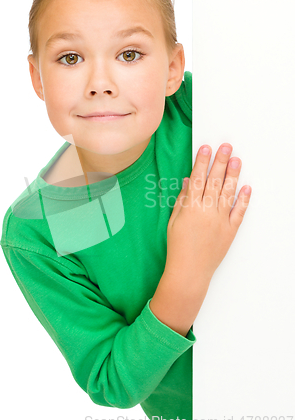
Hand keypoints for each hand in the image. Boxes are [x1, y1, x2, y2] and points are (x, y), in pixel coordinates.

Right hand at [166, 143, 251, 282]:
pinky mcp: (230, 231)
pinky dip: (243, 200)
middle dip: (220, 162)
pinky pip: (238, 212)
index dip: (202, 162)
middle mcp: (207, 212)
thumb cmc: (178, 247)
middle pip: (215, 182)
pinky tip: (246, 188)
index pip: (197, 179)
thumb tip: (188, 181)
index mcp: (190, 208)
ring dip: (233, 175)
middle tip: (226, 147)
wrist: (189, 271)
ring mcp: (220, 221)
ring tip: (236, 160)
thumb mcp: (173, 221)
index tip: (206, 148)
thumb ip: (182, 200)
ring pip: (228, 193)